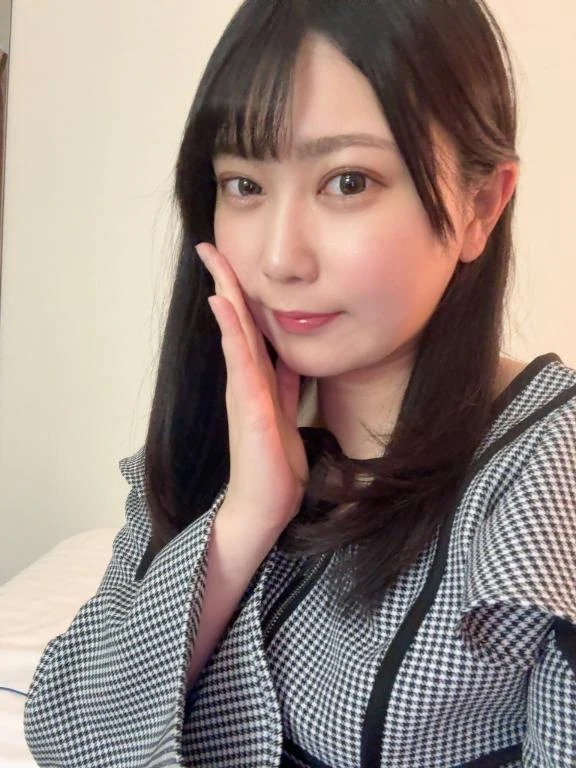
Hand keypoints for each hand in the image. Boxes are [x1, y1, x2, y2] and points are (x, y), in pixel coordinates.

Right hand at [196, 242, 308, 531]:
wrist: (264, 507)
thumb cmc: (273, 466)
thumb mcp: (285, 415)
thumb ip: (285, 385)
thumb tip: (289, 356)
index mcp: (256, 381)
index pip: (246, 329)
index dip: (240, 296)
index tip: (230, 265)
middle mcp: (245, 380)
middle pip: (234, 322)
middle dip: (224, 282)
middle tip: (209, 247)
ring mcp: (244, 391)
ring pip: (233, 332)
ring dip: (225, 294)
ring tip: (213, 260)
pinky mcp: (250, 406)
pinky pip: (239, 359)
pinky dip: (231, 328)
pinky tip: (223, 303)